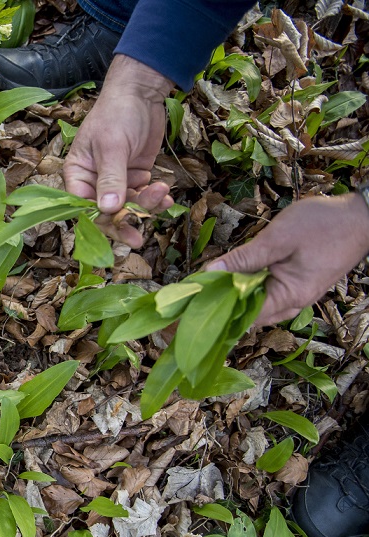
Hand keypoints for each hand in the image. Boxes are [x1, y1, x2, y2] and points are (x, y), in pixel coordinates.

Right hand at [63, 55, 175, 246]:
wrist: (143, 92)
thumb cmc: (117, 113)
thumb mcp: (112, 146)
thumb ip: (111, 179)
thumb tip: (108, 209)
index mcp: (78, 174)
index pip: (82, 205)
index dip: (97, 219)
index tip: (116, 227)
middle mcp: (94, 181)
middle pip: (105, 212)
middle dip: (124, 222)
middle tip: (138, 239)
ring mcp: (117, 180)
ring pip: (128, 206)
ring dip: (145, 205)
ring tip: (161, 195)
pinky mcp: (136, 176)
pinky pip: (143, 196)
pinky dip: (155, 199)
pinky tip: (166, 195)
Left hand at [205, 193, 368, 325]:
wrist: (361, 216)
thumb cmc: (324, 224)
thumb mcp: (278, 238)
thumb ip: (245, 258)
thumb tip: (211, 272)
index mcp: (289, 296)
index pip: (243, 315)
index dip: (215, 310)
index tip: (190, 304)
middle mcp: (293, 303)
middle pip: (248, 314)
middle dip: (221, 305)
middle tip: (194, 294)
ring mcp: (297, 294)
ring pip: (257, 303)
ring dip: (235, 295)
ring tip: (209, 284)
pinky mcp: (297, 283)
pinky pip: (267, 292)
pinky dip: (249, 286)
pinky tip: (234, 275)